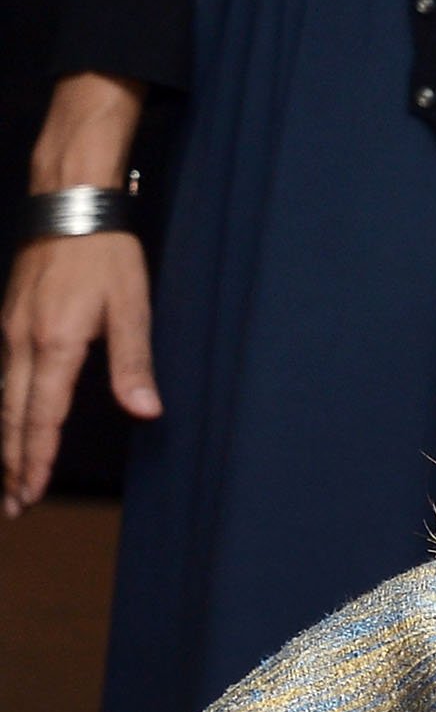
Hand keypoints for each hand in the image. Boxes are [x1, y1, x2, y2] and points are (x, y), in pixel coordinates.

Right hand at [4, 70, 156, 516]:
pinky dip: (4, 411)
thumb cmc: (106, 255)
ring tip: (8, 479)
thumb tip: (145, 412)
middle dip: (12, 464)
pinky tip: (8, 425)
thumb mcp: (132, 308)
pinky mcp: (9, 320)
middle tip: (14, 506)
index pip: (42, 417)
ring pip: (1, 400)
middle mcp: (21, 342)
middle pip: (12, 418)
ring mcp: (9, 330)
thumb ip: (134, 364)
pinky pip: (2, 378)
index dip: (37, 459)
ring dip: (4, 443)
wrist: (68, 204)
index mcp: (53, 344)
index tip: (32, 493)